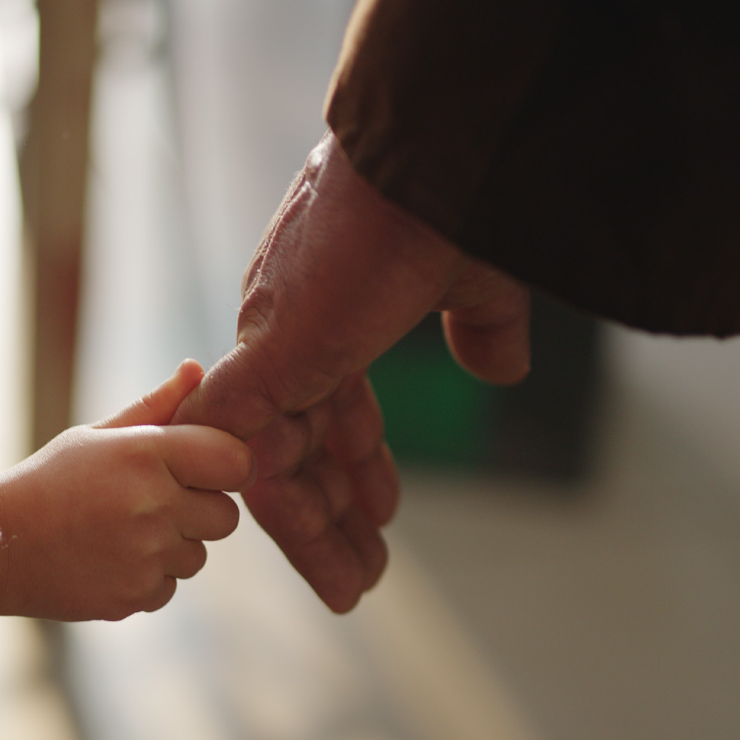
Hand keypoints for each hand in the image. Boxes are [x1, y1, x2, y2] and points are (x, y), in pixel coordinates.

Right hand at [0, 360, 253, 620]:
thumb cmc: (49, 482)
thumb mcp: (95, 436)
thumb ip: (155, 407)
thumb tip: (197, 370)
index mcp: (147, 454)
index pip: (236, 461)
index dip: (226, 466)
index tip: (202, 470)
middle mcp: (154, 505)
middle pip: (226, 516)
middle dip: (200, 510)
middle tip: (154, 503)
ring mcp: (147, 556)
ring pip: (199, 555)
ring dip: (173, 547)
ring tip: (122, 533)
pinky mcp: (136, 596)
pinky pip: (170, 587)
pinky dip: (148, 578)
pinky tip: (109, 560)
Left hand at [174, 132, 529, 611]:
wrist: (435, 151)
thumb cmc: (455, 198)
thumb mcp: (475, 280)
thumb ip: (479, 328)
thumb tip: (499, 370)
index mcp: (323, 309)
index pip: (327, 406)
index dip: (356, 466)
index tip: (383, 517)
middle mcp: (285, 330)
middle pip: (296, 445)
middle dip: (331, 516)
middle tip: (364, 577)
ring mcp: (269, 346)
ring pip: (272, 464)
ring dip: (314, 530)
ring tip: (355, 589)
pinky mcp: (263, 361)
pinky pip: (241, 449)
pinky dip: (272, 504)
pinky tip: (312, 551)